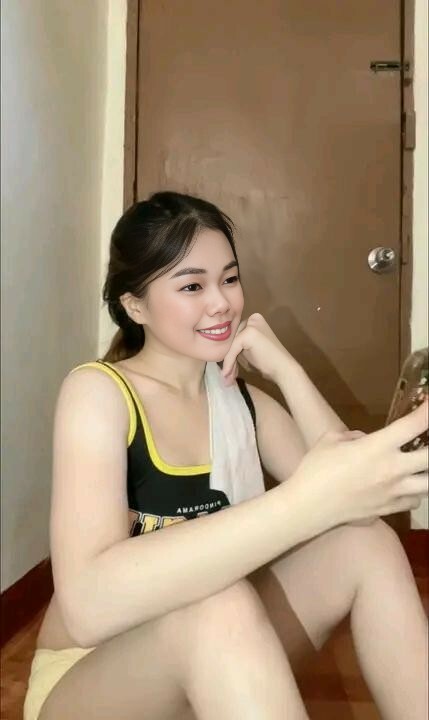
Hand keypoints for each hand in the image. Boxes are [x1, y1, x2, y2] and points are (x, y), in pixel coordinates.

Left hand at [221, 313, 290, 384]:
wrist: (284, 369)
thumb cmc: (268, 364)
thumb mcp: (248, 352)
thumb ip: (236, 349)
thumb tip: (220, 356)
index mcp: (254, 321)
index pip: (235, 336)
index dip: (230, 353)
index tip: (227, 370)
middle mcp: (253, 318)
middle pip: (232, 339)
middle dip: (229, 359)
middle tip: (227, 376)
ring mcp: (252, 324)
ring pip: (231, 344)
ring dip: (228, 363)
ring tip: (227, 378)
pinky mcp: (249, 332)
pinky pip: (233, 349)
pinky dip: (229, 362)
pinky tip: (228, 373)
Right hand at [288, 399, 427, 527]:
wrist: (309, 507)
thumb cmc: (315, 469)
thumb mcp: (330, 440)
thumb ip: (354, 436)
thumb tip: (366, 440)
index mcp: (377, 447)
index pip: (413, 425)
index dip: (428, 411)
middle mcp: (392, 470)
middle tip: (428, 439)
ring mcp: (394, 492)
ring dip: (427, 472)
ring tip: (419, 465)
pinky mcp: (389, 510)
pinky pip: (413, 501)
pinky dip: (414, 493)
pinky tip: (406, 487)